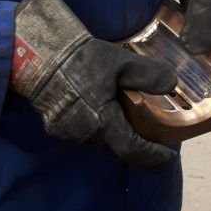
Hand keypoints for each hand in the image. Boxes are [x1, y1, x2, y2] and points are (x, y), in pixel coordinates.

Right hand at [12, 0, 176, 168]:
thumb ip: (147, 75)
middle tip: (154, 142)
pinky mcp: (56, 128)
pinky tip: (105, 115)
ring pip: (100, 143)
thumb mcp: (120, 62)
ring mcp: (68, 134)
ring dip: (117, 138)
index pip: (133, 150)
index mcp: (102, 122)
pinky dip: (100, 130)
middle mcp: (85, 135)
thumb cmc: (81, 59)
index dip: (152, 156)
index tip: (167, 156)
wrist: (40, 55)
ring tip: (132, 126)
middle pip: (117, 150)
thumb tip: (171, 84)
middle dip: (137, 149)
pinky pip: (85, 135)